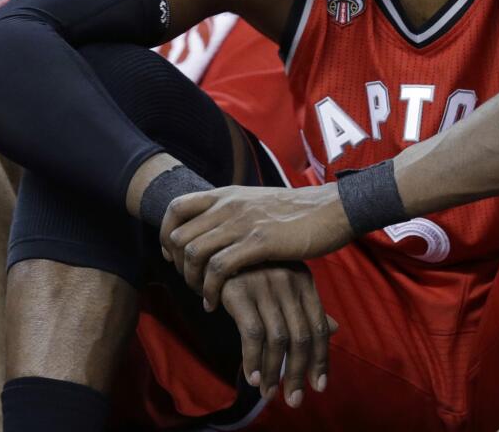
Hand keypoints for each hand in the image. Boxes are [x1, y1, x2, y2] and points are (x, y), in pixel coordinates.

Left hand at [160, 184, 352, 309]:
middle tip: (191, 282)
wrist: (331, 210)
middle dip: (178, 265)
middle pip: (179, 236)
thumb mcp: (256, 202)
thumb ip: (233, 211)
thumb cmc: (296, 212)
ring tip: (202, 296)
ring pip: (194, 253)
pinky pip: (218, 268)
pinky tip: (215, 303)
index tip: (174, 256)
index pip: (176, 207)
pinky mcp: (259, 243)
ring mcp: (243, 223)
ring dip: (192, 281)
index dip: (166, 234)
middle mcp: (228, 206)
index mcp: (226, 195)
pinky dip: (210, 290)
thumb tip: (215, 227)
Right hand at [218, 264, 337, 407]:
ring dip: (274, 372)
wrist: (215, 248)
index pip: (320, 327)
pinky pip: (252, 334)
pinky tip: (252, 377)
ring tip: (269, 393)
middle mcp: (288, 281)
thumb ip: (307, 307)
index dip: (321, 360)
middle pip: (302, 337)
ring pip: (278, 340)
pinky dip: (253, 360)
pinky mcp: (239, 291)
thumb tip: (336, 329)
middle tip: (294, 400)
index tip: (319, 386)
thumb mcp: (284, 284)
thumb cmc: (254, 270)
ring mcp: (264, 285)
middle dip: (299, 373)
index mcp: (304, 280)